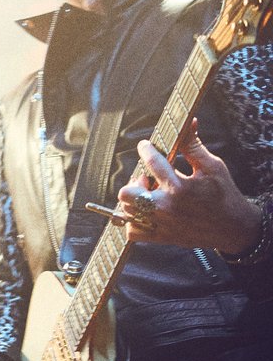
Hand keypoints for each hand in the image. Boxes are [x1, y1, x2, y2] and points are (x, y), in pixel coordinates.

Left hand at [117, 120, 260, 251]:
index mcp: (179, 187)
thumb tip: (189, 123)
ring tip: (149, 195)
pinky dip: (135, 222)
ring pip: (126, 211)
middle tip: (147, 180)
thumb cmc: (224, 195)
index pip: (151, 163)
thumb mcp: (213, 167)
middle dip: (134, 182)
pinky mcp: (160, 237)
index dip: (145, 150)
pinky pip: (133, 231)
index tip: (145, 146)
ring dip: (134, 201)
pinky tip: (146, 213)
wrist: (234, 228)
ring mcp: (161, 224)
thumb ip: (193, 146)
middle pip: (127, 193)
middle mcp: (166, 207)